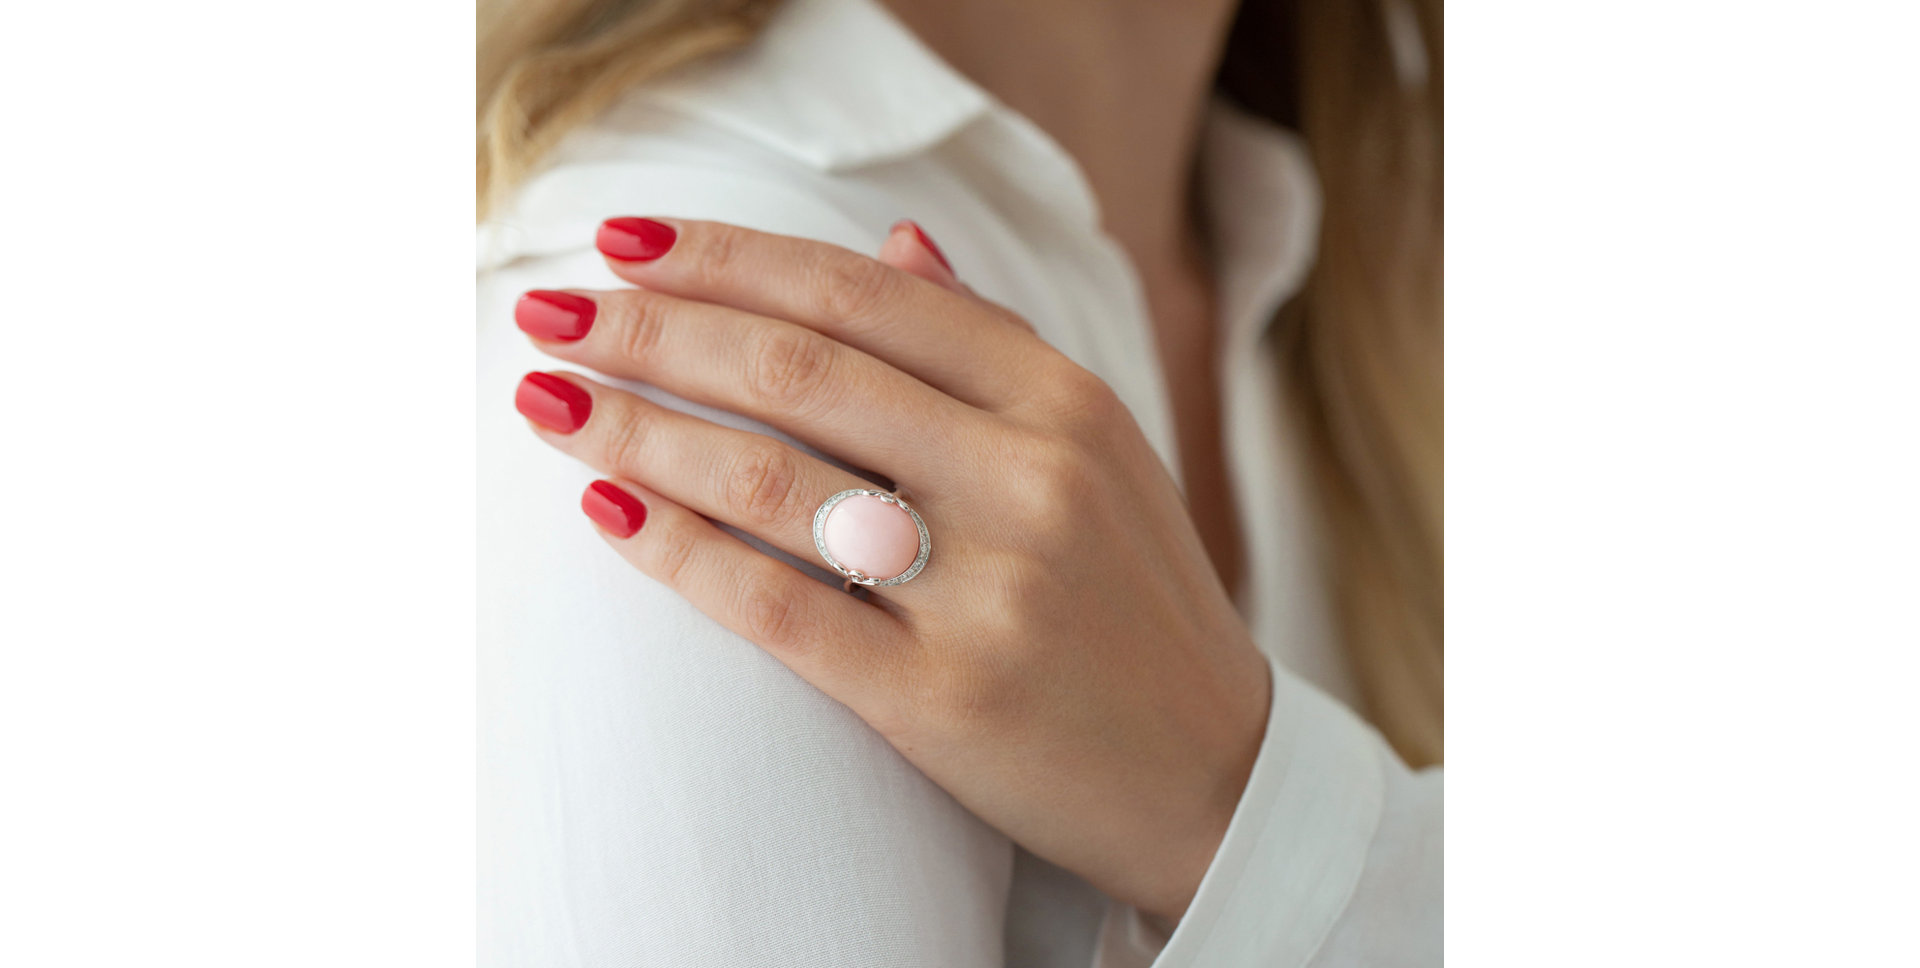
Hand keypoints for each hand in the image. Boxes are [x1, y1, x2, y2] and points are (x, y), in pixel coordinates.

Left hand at [510, 216, 1271, 918]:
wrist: (1216, 774)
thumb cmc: (1136, 601)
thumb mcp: (1098, 449)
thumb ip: (994, 344)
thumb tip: (895, 237)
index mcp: (1063, 399)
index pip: (865, 292)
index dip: (730, 256)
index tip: (626, 240)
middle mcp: (1030, 476)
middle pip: (800, 367)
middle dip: (653, 328)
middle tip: (550, 310)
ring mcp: (990, 588)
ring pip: (773, 476)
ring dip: (638, 429)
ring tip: (548, 400)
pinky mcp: (946, 697)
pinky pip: (780, 607)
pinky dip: (678, 551)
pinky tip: (606, 512)